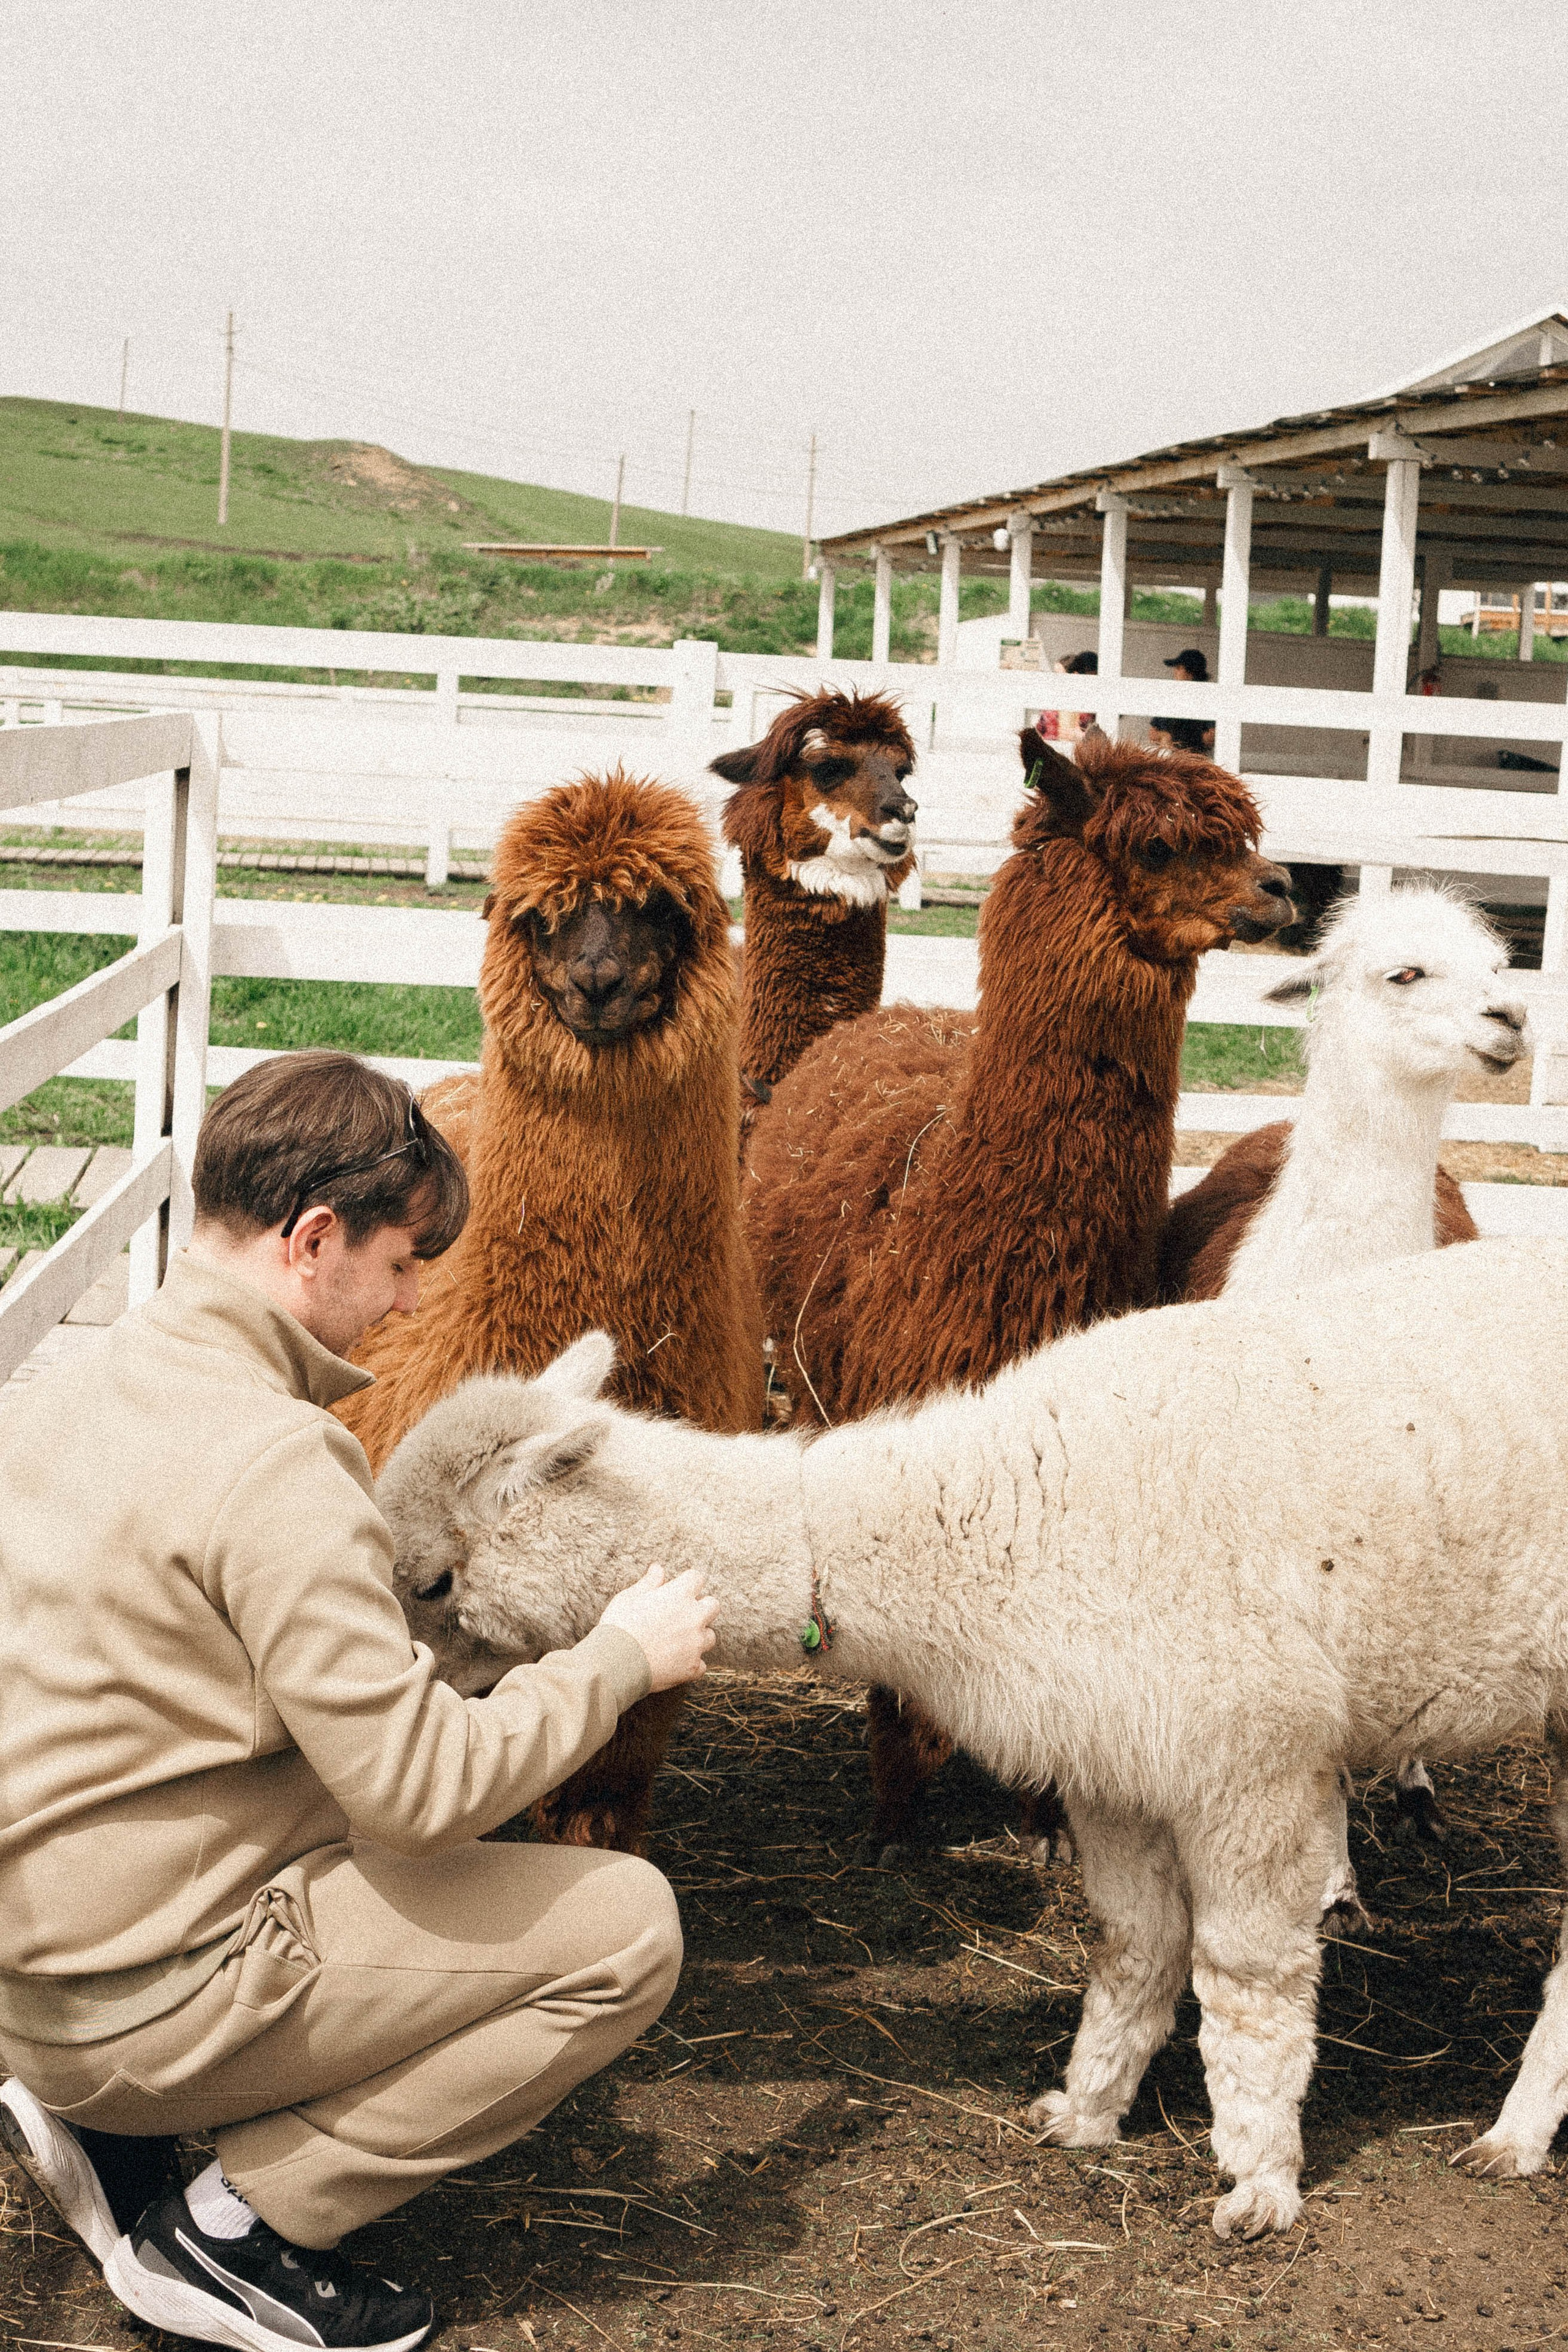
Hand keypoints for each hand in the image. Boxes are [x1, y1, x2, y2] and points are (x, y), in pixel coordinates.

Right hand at [600, 1563, 717, 1691]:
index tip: (681, 1588)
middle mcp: (693, 1617)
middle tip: (683, 1615)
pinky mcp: (692, 1667)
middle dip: (702, 1607)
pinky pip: (701, 1665)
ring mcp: (695, 1643)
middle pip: (713, 1605)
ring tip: (677, 1641)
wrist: (615, 1664)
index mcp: (679, 1595)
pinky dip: (691, 1664)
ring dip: (698, 1637)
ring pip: (710, 1636)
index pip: (697, 1578)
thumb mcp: (629, 1598)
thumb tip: (658, 1568)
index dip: (688, 1582)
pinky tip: (675, 1664)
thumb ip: (649, 1582)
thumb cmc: (619, 1626)